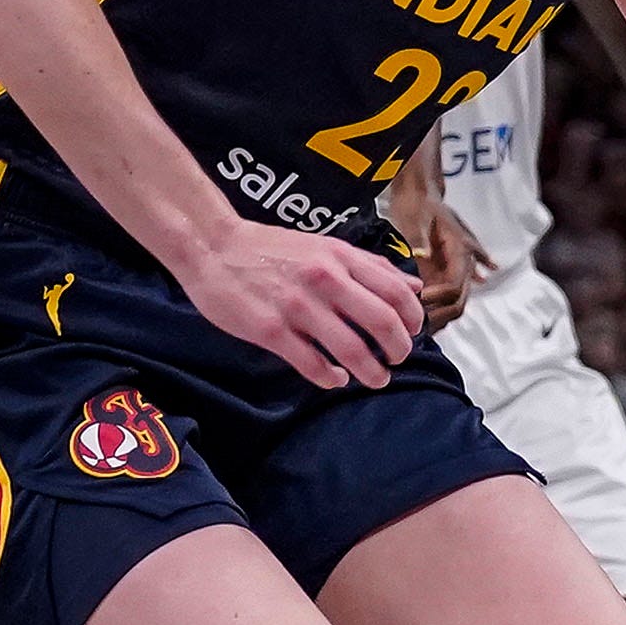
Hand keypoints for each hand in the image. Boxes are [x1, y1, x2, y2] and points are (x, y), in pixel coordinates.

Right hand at [171, 220, 421, 389]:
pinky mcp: (270, 330)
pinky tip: (336, 379)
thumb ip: (370, 266)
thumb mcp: (325, 246)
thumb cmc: (271, 248)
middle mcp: (324, 280)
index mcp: (340, 258)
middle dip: (398, 349)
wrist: (211, 245)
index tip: (413, 332)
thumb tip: (414, 286)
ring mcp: (297, 306)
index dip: (413, 318)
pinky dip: (331, 378)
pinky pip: (312, 364)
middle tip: (397, 360)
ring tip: (375, 379)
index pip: (396, 292)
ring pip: (351, 349)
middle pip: (382, 323)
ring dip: (371, 372)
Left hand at [413, 208, 485, 331]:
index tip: (413, 305)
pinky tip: (422, 327)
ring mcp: (458, 271)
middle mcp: (466, 265)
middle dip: (439, 318)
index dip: (435, 300)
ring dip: (438, 319)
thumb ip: (418, 239)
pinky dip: (436, 312)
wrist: (420, 193)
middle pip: (459, 302)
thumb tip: (421, 256)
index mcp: (462, 251)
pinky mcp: (447, 273)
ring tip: (414, 333)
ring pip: (455, 304)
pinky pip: (446, 299)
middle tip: (413, 329)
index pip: (454, 287)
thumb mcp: (414, 219)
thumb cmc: (416, 204)